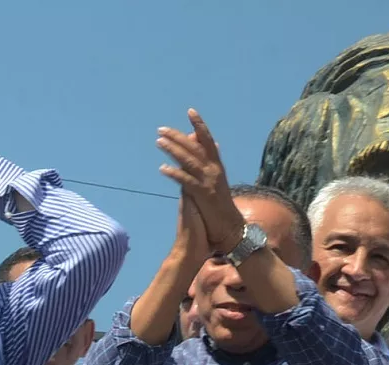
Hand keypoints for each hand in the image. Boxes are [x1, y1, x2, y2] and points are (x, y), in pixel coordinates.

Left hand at [158, 109, 243, 253]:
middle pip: (195, 148)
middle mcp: (214, 171)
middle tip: (161, 129)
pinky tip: (162, 168)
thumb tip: (200, 150)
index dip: (200, 125)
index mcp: (217, 167)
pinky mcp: (203, 194)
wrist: (230, 229)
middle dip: (178, 136)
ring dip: (173, 150)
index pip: (208, 141)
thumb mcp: (214, 183)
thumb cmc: (219, 207)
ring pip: (190, 161)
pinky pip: (186, 181)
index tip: (190, 111)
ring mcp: (209, 182)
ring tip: (159, 142)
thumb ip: (206, 166)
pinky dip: (175, 173)